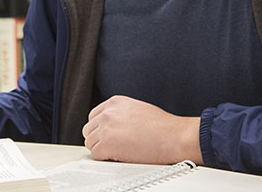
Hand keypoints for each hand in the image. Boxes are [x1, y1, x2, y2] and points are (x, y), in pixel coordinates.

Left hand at [82, 95, 201, 164]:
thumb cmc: (163, 126)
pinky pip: (95, 154)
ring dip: (100, 149)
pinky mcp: (107, 144)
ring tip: (117, 152)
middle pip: (88, 129)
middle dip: (98, 139)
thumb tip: (113, 125)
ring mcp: (106, 128)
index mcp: (115, 102)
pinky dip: (105, 158)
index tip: (105, 135)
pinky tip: (118, 157)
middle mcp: (108, 113)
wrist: (174, 136)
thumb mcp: (137, 109)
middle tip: (111, 146)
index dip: (100, 128)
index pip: (93, 116)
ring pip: (90, 143)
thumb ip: (121, 114)